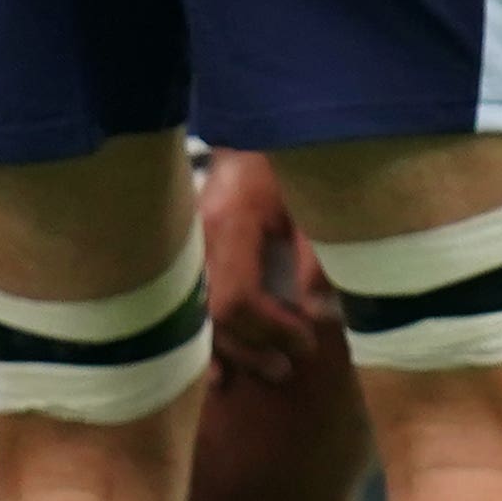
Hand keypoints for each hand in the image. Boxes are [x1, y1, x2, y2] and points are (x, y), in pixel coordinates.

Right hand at [195, 149, 332, 386]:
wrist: (254, 130)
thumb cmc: (290, 162)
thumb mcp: (312, 202)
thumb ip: (316, 256)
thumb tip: (317, 314)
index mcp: (232, 223)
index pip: (240, 297)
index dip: (273, 328)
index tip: (306, 340)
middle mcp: (197, 240)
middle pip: (213, 312)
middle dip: (253, 346)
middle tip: (290, 367)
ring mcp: (184, 247)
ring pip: (195, 314)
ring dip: (231, 349)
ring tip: (266, 370)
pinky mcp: (183, 253)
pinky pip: (187, 305)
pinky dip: (204, 339)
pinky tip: (217, 370)